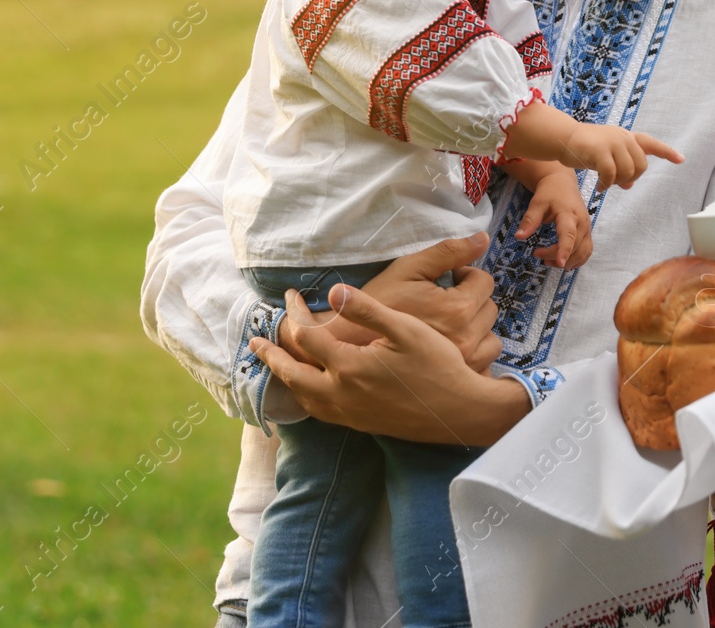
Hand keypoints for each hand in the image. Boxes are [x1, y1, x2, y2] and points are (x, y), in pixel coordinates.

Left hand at [250, 282, 530, 443]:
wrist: (460, 412)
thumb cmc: (437, 365)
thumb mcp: (406, 329)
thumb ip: (368, 310)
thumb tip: (334, 291)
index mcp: (349, 366)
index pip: (306, 338)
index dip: (293, 314)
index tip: (288, 296)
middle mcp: (341, 393)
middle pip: (292, 374)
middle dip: (271, 356)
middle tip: (254, 342)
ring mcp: (350, 413)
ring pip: (303, 398)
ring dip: (285, 379)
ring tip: (276, 367)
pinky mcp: (361, 424)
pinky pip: (320, 412)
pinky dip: (305, 399)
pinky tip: (310, 393)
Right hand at [277, 235, 501, 371]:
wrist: (351, 344)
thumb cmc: (378, 303)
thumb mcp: (409, 269)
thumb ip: (448, 252)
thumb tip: (483, 239)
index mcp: (457, 309)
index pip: (484, 282)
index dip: (465, 275)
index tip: (448, 279)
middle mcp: (466, 339)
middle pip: (489, 309)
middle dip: (471, 299)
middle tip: (444, 300)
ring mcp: (464, 363)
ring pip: (491, 338)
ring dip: (476, 326)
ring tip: (448, 324)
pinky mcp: (457, 380)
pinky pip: (484, 363)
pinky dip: (473, 353)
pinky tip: (450, 348)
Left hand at [515, 172, 591, 268]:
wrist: (563, 183)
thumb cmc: (549, 192)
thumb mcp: (537, 203)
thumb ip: (530, 220)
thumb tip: (518, 237)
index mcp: (569, 214)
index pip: (569, 235)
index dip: (564, 250)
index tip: (560, 263)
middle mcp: (582, 223)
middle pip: (574, 247)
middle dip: (555, 256)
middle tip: (537, 254)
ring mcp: (587, 229)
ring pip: (582, 252)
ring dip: (567, 262)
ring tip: (548, 262)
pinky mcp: (587, 233)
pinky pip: (586, 251)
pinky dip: (576, 260)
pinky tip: (563, 262)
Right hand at [558, 124, 682, 190]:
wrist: (563, 138)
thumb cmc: (585, 149)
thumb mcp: (606, 157)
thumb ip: (620, 167)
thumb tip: (629, 185)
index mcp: (627, 137)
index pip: (651, 143)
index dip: (667, 152)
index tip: (681, 159)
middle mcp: (623, 137)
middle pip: (641, 166)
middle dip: (631, 178)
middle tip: (616, 183)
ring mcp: (613, 142)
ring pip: (628, 171)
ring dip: (618, 183)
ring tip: (606, 185)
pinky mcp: (600, 151)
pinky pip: (611, 175)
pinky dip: (607, 185)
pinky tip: (600, 188)